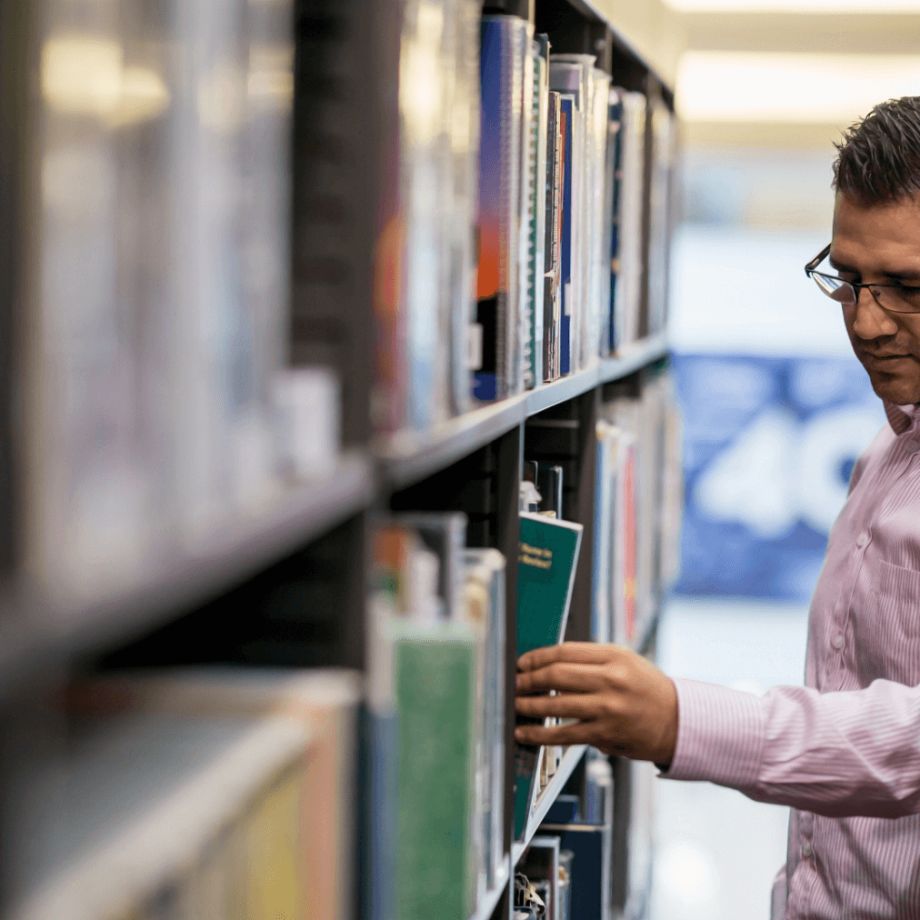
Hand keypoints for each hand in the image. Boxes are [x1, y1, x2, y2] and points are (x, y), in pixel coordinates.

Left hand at [515, 642, 677, 765]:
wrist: (678, 721)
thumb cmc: (645, 688)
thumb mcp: (624, 661)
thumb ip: (590, 659)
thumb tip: (547, 663)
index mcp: (614, 656)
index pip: (565, 651)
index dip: (537, 657)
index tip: (522, 663)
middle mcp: (611, 679)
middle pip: (557, 675)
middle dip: (529, 679)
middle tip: (513, 682)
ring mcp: (608, 708)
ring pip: (557, 704)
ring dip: (529, 704)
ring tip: (515, 704)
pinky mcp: (605, 734)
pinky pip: (564, 734)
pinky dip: (540, 734)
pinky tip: (525, 732)